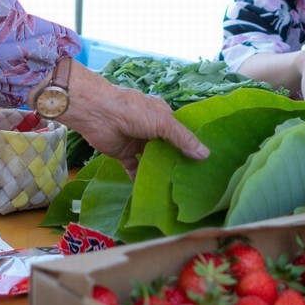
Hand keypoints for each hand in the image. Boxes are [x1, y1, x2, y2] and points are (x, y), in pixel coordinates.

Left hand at [57, 62, 208, 178]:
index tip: (205, 163)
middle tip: (193, 182)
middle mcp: (151, 129)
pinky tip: (151, 193)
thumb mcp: (163, 122)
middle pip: (167, 148)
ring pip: (151, 160)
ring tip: (176, 191)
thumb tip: (205, 155)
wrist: (98, 113)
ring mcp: (137, 142)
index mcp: (162, 115)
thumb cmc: (134, 111)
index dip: (190, 145)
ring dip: (160, 172)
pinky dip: (140, 180)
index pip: (180, 132)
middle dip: (177, 162)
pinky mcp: (123, 154)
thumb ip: (182, 138)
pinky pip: (134, 169)